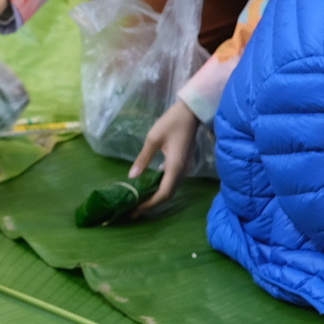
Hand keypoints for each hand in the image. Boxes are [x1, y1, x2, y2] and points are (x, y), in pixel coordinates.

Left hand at [129, 99, 199, 216]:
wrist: (191, 112)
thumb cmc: (172, 122)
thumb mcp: (153, 138)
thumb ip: (143, 158)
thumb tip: (132, 176)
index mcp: (175, 166)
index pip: (164, 193)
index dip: (150, 203)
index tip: (136, 210)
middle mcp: (183, 171)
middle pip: (168, 194)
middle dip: (152, 204)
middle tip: (135, 211)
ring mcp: (185, 168)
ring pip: (171, 189)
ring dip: (157, 197)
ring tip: (140, 202)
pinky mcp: (184, 164)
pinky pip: (173, 181)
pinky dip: (162, 188)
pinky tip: (150, 187)